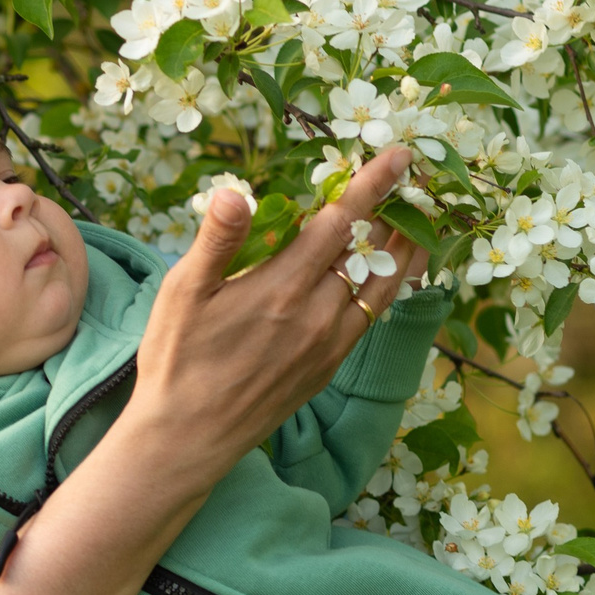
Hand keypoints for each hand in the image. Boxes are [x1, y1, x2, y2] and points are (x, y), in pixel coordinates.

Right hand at [128, 145, 423, 493]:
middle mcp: (317, 315)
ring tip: (417, 217)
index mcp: (282, 289)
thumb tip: (236, 192)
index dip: (371, 184)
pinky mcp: (328, 366)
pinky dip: (388, 285)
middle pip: (371, 249)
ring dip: (401, 248)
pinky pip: (371, 316)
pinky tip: (388, 270)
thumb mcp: (182, 294)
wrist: (188, 439)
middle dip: (395, 209)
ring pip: (381, 285)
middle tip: (413, 178)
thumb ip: (217, 241)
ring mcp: (328, 344)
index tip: (399, 155)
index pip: (340, 223)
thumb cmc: (177, 360)